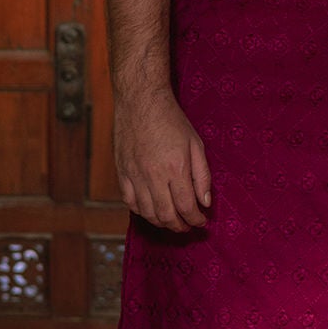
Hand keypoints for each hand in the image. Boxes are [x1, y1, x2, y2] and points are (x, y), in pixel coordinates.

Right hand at [113, 87, 211, 231]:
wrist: (141, 101)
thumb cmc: (172, 120)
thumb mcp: (196, 144)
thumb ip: (202, 176)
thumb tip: (205, 202)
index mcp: (175, 168)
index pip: (187, 207)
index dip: (196, 220)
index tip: (202, 222)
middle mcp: (153, 175)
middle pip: (166, 215)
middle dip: (179, 226)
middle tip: (188, 227)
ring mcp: (134, 175)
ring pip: (147, 212)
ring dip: (161, 222)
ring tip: (172, 221)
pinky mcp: (122, 172)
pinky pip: (129, 201)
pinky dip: (141, 212)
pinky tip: (151, 211)